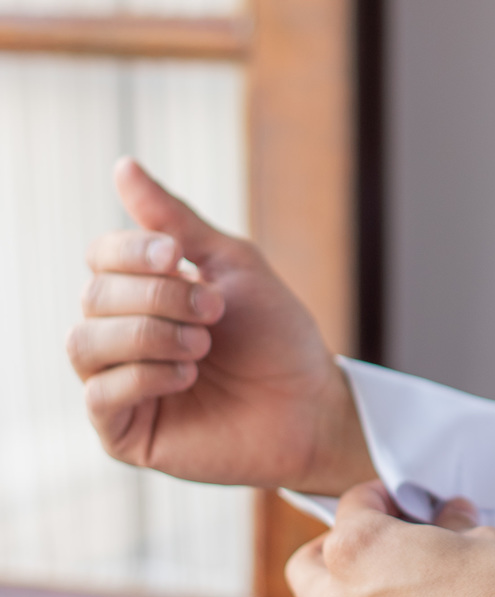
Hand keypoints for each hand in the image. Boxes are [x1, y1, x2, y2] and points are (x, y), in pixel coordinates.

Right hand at [67, 158, 374, 493]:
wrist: (310, 403)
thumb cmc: (276, 335)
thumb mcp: (230, 264)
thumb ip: (174, 220)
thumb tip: (123, 165)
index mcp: (143, 292)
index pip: (101, 256)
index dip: (132, 251)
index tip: (177, 255)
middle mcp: (121, 335)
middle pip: (92, 295)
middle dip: (157, 296)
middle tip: (214, 311)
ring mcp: (118, 383)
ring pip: (83, 343)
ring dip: (148, 335)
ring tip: (202, 345)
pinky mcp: (123, 431)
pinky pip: (98, 395)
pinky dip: (144, 377)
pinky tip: (188, 377)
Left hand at [286, 484, 494, 596]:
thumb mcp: (483, 539)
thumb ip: (454, 525)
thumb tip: (451, 519)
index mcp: (356, 551)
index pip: (353, 505)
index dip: (385, 495)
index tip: (409, 500)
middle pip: (308, 563)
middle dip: (337, 544)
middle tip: (383, 536)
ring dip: (355, 587)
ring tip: (411, 576)